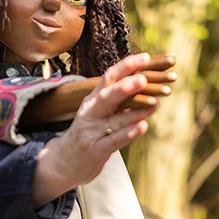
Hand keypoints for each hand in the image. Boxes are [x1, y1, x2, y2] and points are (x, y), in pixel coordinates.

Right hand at [30, 53, 161, 205]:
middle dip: (126, 86)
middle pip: (107, 95)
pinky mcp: (95, 150)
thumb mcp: (100, 112)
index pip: (109, 78)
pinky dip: (129, 133)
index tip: (145, 57)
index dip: (127, 66)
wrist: (64, 162)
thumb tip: (146, 79)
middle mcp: (91, 112)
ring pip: (115, 119)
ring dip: (135, 111)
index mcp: (93, 99)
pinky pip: (114, 140)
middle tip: (143, 78)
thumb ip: (119, 99)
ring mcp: (92, 131)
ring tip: (154, 103)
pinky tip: (143, 126)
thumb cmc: (89, 133)